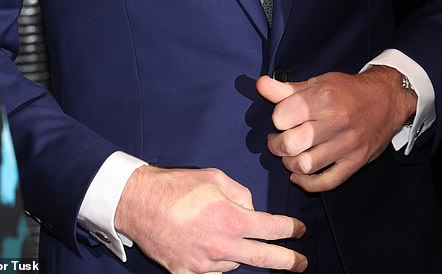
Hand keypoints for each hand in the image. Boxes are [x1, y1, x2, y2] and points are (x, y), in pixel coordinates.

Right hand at [114, 164, 307, 273]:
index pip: (271, 229)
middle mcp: (222, 247)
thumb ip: (240, 194)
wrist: (139, 204)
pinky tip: (211, 247)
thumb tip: (250, 209)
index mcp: (231, 220)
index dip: (290, 230)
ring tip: (226, 235)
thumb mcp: (215, 177)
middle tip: (302, 263)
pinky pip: (213, 271)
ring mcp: (205, 265)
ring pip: (235, 264)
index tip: (300, 231)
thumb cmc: (177, 186)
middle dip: (287, 262)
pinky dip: (218, 260)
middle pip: (264, 259)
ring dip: (239, 253)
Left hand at [256, 65, 416, 191]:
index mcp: (324, 97)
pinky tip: (299, 175)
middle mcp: (336, 121)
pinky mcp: (356, 163)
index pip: (283, 116)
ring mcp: (347, 145)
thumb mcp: (318, 82)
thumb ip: (287, 89)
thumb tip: (260, 85)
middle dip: (277, 145)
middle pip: (292, 143)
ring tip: (289, 155)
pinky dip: (307, 183)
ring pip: (305, 165)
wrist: (386, 101)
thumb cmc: (347, 91)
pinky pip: (326, 182)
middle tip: (277, 140)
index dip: (277, 118)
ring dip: (289, 163)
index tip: (281, 118)